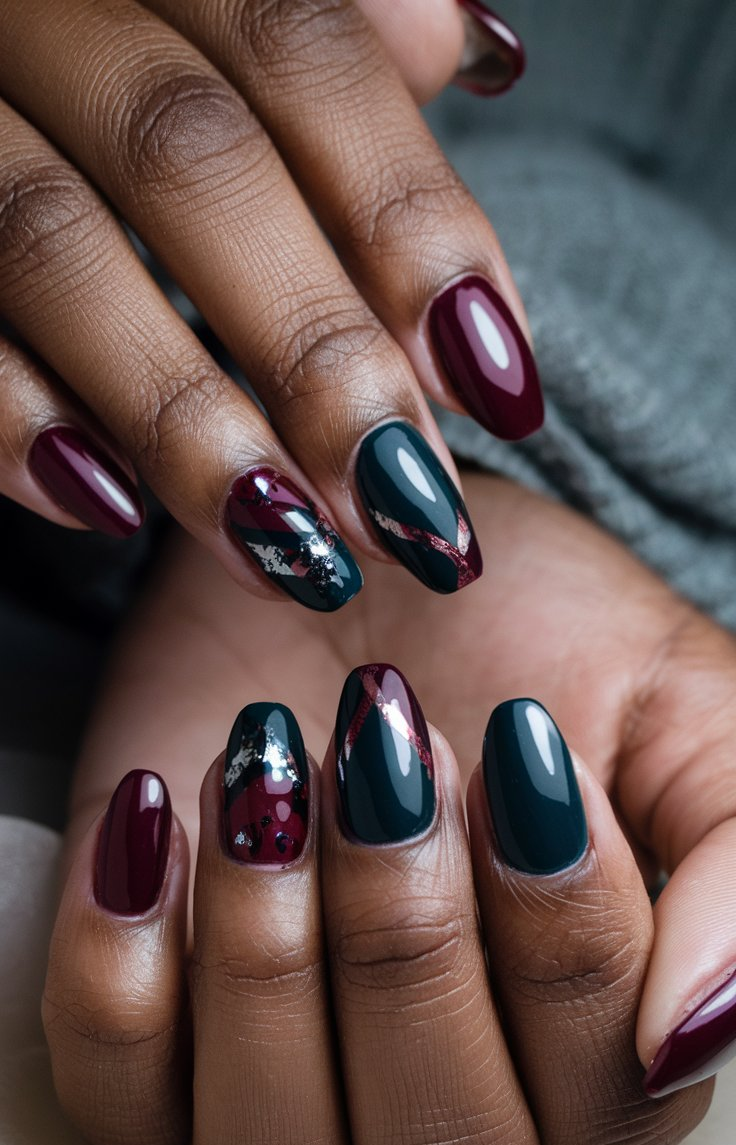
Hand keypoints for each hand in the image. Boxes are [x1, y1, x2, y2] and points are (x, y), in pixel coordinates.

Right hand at [0, 0, 537, 609]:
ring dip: (185, 415)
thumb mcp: (216, 42)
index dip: (411, 222)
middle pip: (190, 157)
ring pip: (48, 239)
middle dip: (315, 348)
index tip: (495, 384)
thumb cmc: (111, 107)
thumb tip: (465, 50)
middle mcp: (37, 8)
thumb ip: (318, 53)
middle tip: (404, 503)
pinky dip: (16, 416)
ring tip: (292, 545)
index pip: (301, 55)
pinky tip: (110, 507)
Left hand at [43, 474, 735, 1144]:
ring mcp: (286, 1075)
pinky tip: (161, 813)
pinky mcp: (153, 1028)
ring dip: (269, 963)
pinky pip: (120, 1099)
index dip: (565, 937)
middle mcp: (439, 1093)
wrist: (343, 547)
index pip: (608, 1101)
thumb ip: (734, 858)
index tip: (524, 746)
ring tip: (269, 777)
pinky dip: (123, 970)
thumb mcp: (674, 701)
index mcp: (589, 1041)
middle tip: (390, 754)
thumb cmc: (520, 628)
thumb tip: (693, 1030)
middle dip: (410, 944)